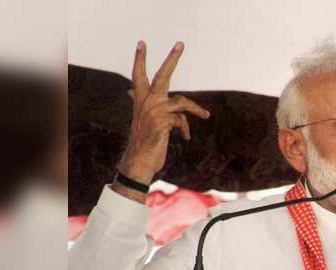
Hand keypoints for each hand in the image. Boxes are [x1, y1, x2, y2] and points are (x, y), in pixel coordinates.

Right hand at [118, 41, 209, 184]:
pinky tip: (185, 137)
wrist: (139, 162)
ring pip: (182, 102)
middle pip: (162, 76)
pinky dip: (186, 129)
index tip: (142, 43)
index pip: (138, 75)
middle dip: (172, 59)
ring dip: (196, 109)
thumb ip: (139, 102)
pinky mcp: (162, 122)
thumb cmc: (144, 140)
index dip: (140, 59)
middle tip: (180, 43)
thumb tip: (129, 90)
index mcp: (140, 99)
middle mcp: (146, 102)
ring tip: (206, 115)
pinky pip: (182, 120)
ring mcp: (154, 111)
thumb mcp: (142, 119)